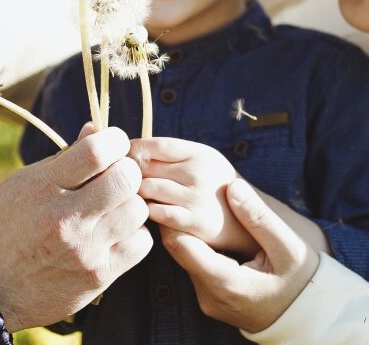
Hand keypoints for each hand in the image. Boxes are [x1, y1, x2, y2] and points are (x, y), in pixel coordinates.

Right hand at [0, 125, 151, 329]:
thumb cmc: (12, 226)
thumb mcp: (25, 183)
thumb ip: (64, 157)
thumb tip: (98, 128)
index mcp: (44, 189)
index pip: (96, 152)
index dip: (114, 140)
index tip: (113, 144)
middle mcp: (65, 219)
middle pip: (126, 179)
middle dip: (128, 170)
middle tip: (118, 176)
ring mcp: (85, 250)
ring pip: (139, 209)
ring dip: (131, 203)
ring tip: (114, 207)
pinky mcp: (100, 275)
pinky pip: (142, 241)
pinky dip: (134, 233)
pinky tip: (116, 232)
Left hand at [130, 137, 257, 257]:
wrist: (247, 222)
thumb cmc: (215, 188)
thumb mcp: (203, 162)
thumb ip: (173, 155)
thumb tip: (132, 149)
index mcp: (199, 153)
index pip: (156, 145)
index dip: (134, 149)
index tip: (123, 157)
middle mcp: (198, 172)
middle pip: (147, 166)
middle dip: (129, 173)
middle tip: (121, 180)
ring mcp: (196, 197)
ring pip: (147, 189)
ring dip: (136, 193)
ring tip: (131, 197)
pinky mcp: (193, 221)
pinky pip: (156, 213)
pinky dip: (146, 211)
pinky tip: (146, 212)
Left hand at [162, 178, 318, 333]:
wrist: (307, 318)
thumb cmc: (300, 282)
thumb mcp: (288, 248)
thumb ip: (260, 218)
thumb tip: (233, 186)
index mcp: (226, 284)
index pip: (181, 246)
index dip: (174, 217)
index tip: (179, 193)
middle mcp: (210, 296)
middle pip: (179, 251)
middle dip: (178, 222)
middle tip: (184, 193)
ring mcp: (208, 301)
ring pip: (185, 260)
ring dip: (189, 235)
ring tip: (197, 207)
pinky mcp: (210, 300)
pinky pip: (194, 269)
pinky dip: (198, 248)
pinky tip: (211, 232)